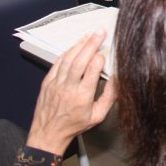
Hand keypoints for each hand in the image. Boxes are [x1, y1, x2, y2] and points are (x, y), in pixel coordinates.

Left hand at [25, 30, 115, 154]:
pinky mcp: (48, 82)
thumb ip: (109, 97)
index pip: (91, 71)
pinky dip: (67, 52)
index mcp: (82, 97)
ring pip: (68, 59)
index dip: (99, 58)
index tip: (106, 51)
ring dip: (79, 45)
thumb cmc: (75, 125)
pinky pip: (58, 63)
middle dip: (91, 44)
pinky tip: (75, 46)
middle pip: (80, 61)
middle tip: (100, 32)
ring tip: (89, 35)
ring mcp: (56, 84)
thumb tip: (118, 79)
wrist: (48, 134)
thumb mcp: (98, 116)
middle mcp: (68, 88)